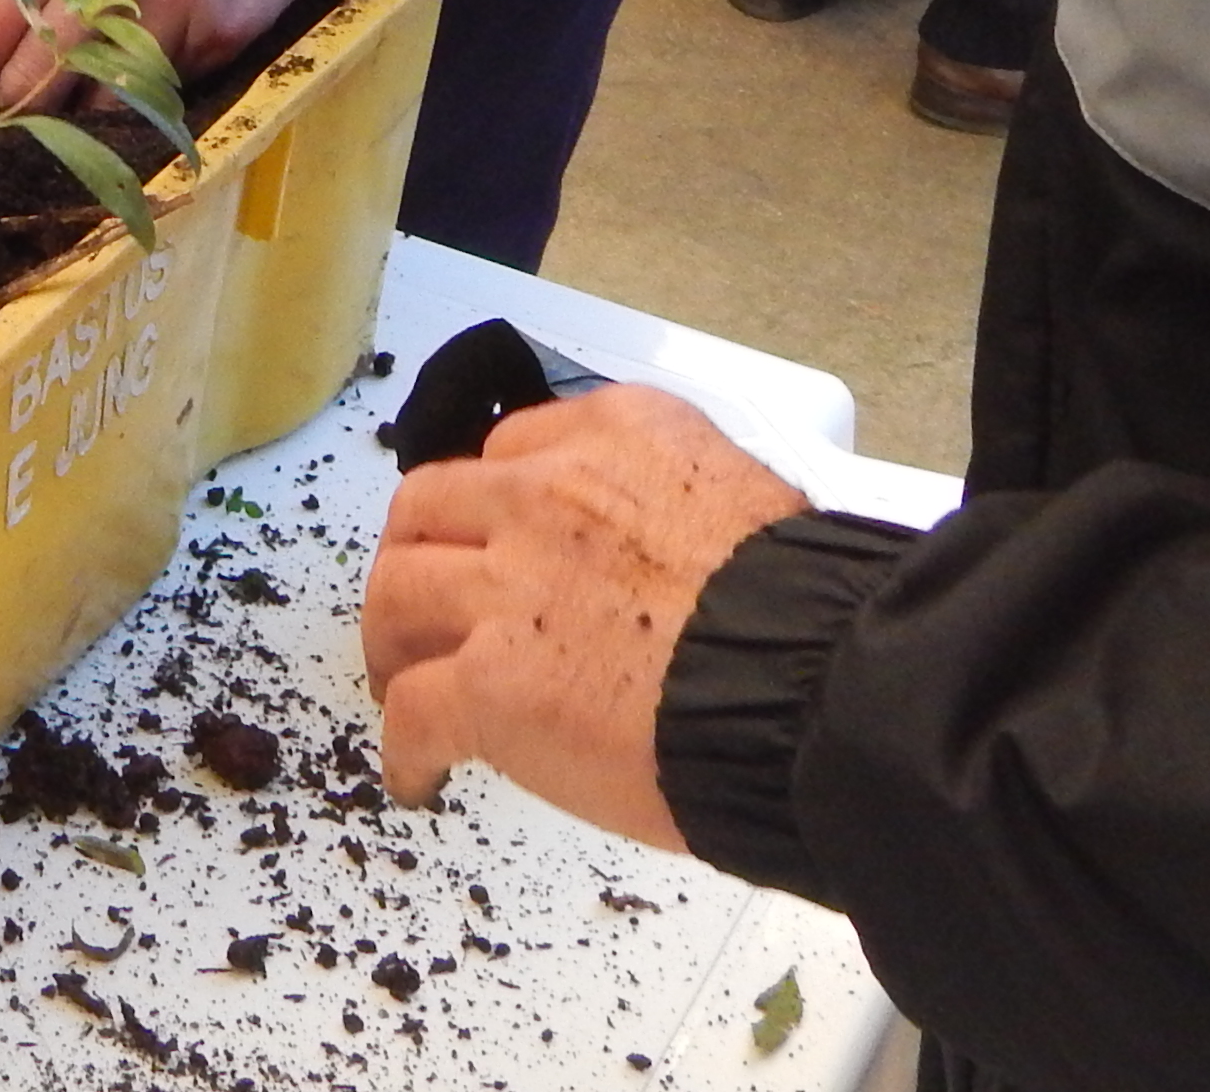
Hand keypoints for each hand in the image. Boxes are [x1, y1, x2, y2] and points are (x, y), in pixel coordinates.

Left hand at [0, 0, 400, 101]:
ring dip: (84, 117)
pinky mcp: (223, 31)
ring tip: (79, 113)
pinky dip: (152, 87)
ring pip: (99, 102)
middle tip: (11, 130)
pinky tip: (157, 63)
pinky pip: (166, 86)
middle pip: (31, 81)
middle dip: (15, 113)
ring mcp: (170, 2)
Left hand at [362, 387, 810, 850]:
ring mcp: (508, 585)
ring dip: (392, 641)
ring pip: (397, 593)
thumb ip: (673, 506)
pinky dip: (406, 746)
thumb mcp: (744, 502)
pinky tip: (419, 772)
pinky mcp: (490, 681)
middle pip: (427, 507)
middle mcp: (547, 494)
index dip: (488, 504)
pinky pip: (415, 709)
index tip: (485, 539)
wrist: (818, 692)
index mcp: (619, 437)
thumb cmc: (810, 619)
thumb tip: (653, 563)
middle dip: (415, 556)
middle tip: (418, 605)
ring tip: (400, 681)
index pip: (513, 450)